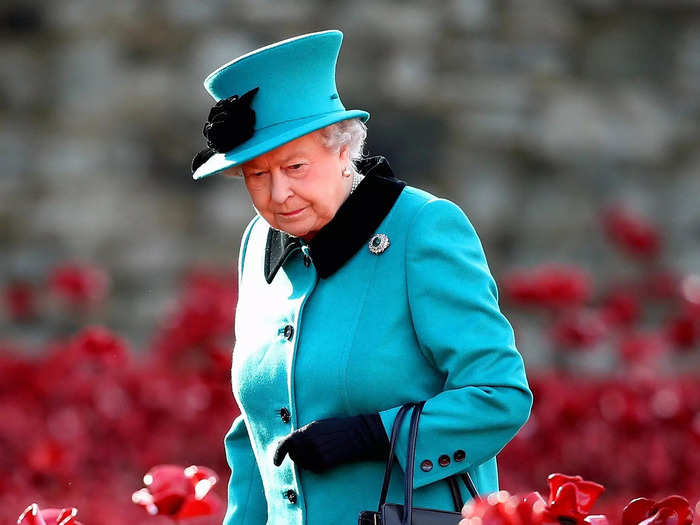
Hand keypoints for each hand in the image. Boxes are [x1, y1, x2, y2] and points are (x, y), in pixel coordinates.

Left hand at [273, 414, 389, 473]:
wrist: (356, 434)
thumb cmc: (336, 427)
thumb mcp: (317, 425)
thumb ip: (302, 434)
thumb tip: (289, 444)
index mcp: (305, 431)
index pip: (285, 445)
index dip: (277, 454)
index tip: (276, 463)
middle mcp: (308, 444)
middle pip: (293, 455)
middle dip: (297, 454)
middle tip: (310, 447)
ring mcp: (316, 455)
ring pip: (303, 464)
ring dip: (306, 460)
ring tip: (320, 450)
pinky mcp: (324, 464)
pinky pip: (313, 469)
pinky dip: (315, 465)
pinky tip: (326, 457)